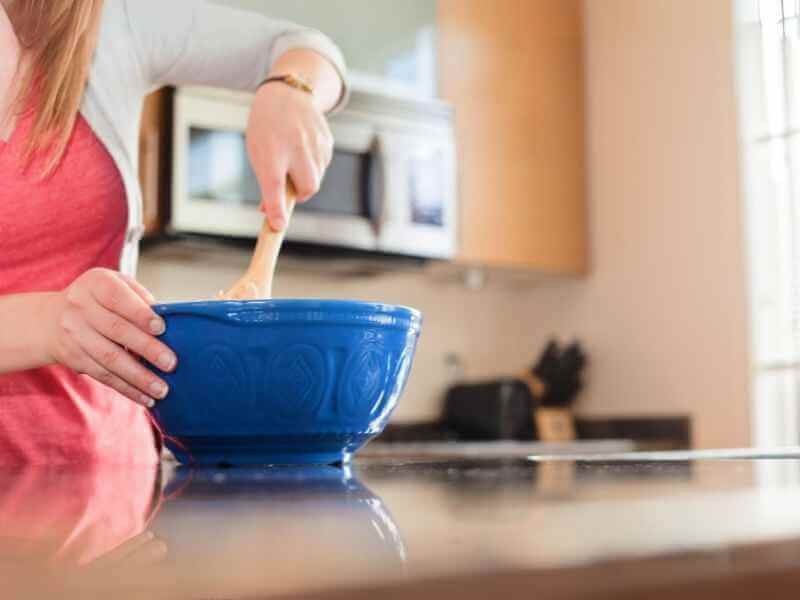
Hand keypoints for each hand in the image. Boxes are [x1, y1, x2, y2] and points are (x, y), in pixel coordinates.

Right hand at [42, 268, 175, 406]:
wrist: (51, 319)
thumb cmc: (99, 300)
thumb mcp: (117, 285)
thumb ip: (141, 298)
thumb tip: (169, 320)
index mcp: (96, 283)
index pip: (118, 298)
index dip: (139, 314)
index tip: (161, 328)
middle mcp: (80, 307)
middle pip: (116, 330)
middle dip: (146, 349)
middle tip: (170, 363)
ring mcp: (74, 334)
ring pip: (109, 358)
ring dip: (138, 377)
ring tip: (162, 389)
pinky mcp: (74, 358)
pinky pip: (103, 376)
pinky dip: (127, 388)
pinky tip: (146, 398)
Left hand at [246, 82, 332, 230]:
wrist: (286, 93)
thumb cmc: (266, 128)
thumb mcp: (258, 152)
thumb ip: (266, 182)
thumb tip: (272, 213)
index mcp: (271, 151)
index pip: (274, 186)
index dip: (276, 209)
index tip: (278, 226)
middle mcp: (295, 147)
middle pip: (307, 188)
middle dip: (299, 194)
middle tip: (288, 187)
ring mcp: (314, 143)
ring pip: (316, 178)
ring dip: (305, 178)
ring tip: (292, 158)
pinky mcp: (327, 142)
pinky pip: (322, 165)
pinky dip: (313, 166)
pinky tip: (303, 149)